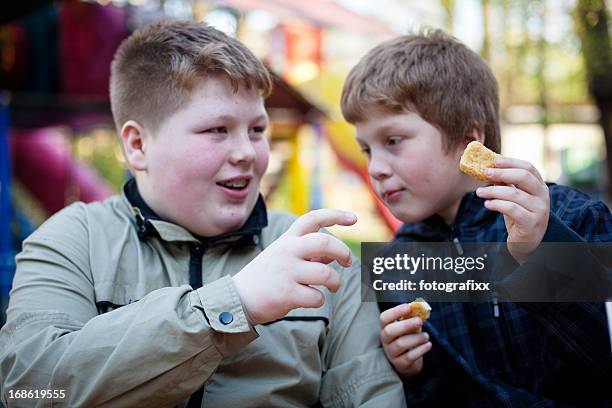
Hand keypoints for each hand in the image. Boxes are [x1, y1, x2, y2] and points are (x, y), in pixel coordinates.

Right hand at [233, 209, 355, 324]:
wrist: (238, 298)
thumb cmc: (266, 276)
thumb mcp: (283, 255)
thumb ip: (308, 253)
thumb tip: (334, 255)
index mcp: (287, 239)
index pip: (312, 218)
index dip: (335, 215)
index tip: (354, 218)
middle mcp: (288, 251)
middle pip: (325, 242)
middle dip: (343, 252)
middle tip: (347, 262)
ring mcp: (287, 272)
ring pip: (326, 274)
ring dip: (335, 282)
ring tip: (331, 286)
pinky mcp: (287, 294)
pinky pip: (317, 297)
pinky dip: (319, 300)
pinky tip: (311, 299)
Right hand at [380, 303, 431, 377]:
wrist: (409, 362)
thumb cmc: (408, 339)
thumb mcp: (409, 328)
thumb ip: (413, 318)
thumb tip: (422, 310)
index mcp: (386, 328)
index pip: (384, 318)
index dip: (395, 312)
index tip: (408, 307)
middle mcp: (386, 340)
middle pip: (390, 331)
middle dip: (406, 325)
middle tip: (419, 321)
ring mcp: (391, 353)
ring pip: (401, 344)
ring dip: (416, 338)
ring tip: (427, 336)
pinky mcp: (400, 364)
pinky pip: (409, 356)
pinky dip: (421, 350)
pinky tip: (428, 345)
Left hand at [476, 157, 549, 263]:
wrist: (527, 243)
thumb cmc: (518, 216)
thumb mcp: (513, 198)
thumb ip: (506, 184)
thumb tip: (489, 168)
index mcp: (539, 186)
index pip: (528, 167)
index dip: (510, 162)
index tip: (493, 161)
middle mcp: (543, 196)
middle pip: (524, 177)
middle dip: (502, 173)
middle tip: (485, 173)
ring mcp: (539, 209)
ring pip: (514, 194)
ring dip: (493, 191)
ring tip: (479, 192)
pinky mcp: (531, 223)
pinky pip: (511, 209)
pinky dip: (496, 204)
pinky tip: (487, 204)